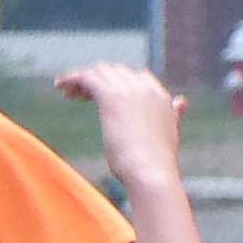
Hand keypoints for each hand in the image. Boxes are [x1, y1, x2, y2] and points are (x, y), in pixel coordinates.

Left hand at [56, 61, 188, 181]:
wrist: (151, 171)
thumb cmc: (157, 162)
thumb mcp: (168, 133)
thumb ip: (173, 114)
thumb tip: (182, 102)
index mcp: (160, 96)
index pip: (135, 77)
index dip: (117, 84)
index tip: (102, 98)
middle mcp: (145, 87)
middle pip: (116, 71)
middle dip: (99, 80)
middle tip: (80, 96)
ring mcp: (128, 89)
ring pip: (100, 71)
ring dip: (83, 79)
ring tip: (68, 93)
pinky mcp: (110, 96)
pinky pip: (86, 76)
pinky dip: (72, 78)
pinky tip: (60, 86)